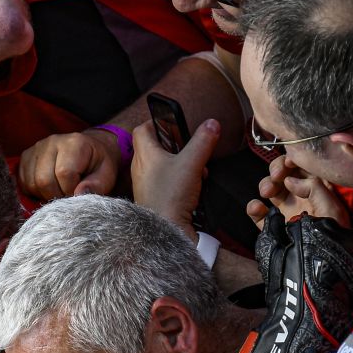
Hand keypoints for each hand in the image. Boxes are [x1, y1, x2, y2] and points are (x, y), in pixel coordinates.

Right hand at [16, 129, 121, 199]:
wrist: (89, 150)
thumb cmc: (98, 165)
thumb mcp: (107, 175)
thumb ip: (96, 186)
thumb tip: (78, 195)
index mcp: (75, 143)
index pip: (64, 173)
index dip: (70, 191)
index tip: (78, 194)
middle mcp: (52, 142)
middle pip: (44, 179)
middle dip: (56, 195)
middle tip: (67, 196)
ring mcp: (36, 148)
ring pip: (31, 183)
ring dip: (44, 194)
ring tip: (59, 190)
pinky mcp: (25, 156)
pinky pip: (23, 182)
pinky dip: (34, 190)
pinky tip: (48, 187)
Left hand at [131, 118, 219, 238]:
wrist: (164, 230)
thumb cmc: (170, 196)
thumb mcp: (192, 163)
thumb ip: (202, 141)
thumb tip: (211, 124)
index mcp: (145, 154)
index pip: (142, 130)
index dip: (155, 122)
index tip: (171, 123)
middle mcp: (140, 168)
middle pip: (155, 147)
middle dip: (176, 145)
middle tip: (190, 147)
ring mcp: (145, 183)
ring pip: (162, 165)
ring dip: (181, 163)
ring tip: (197, 169)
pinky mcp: (152, 197)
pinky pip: (165, 181)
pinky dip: (179, 179)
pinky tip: (194, 186)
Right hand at [246, 156, 349, 229]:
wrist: (316, 263)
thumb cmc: (330, 234)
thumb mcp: (330, 207)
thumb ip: (313, 187)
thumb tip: (290, 180)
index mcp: (318, 190)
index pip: (304, 167)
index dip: (294, 160)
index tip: (289, 161)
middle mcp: (300, 197)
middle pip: (284, 173)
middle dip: (277, 169)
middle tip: (277, 175)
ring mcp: (284, 211)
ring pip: (269, 188)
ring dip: (265, 184)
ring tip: (267, 192)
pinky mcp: (271, 225)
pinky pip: (257, 212)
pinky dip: (252, 207)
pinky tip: (257, 208)